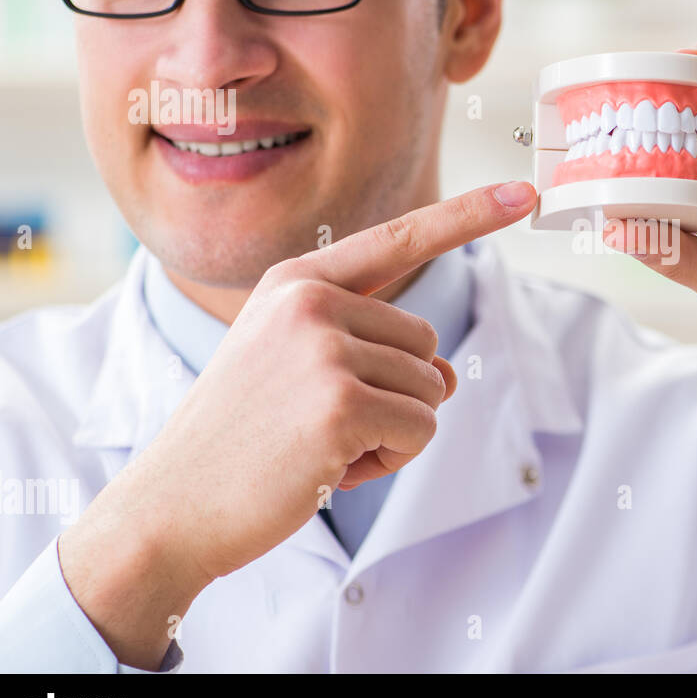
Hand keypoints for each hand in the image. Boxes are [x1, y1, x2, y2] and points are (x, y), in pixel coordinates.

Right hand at [58, 181, 536, 668]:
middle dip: (396, 394)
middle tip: (323, 424)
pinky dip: (392, 461)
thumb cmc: (243, 438)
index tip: (524, 192)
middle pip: (428, 340)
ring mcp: (325, 349)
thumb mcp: (301, 370)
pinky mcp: (341, 404)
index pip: (398, 239)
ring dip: (393, 432)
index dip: (469, 215)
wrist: (171, 506)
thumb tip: (450, 375)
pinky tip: (331, 470)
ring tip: (320, 446)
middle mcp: (311, 301)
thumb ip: (377, 353)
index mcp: (297, 281)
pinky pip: (422, 431)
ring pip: (432, 388)